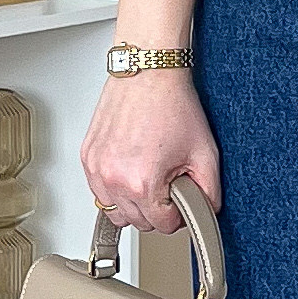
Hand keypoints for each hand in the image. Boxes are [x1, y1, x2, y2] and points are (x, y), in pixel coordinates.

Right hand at [80, 65, 221, 237]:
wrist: (149, 72)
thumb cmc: (173, 104)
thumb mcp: (205, 154)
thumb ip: (210, 192)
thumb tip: (205, 212)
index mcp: (142, 182)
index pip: (162, 226)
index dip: (178, 214)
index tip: (181, 199)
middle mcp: (113, 178)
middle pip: (137, 222)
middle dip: (156, 209)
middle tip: (168, 183)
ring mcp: (96, 168)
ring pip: (114, 211)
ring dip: (132, 203)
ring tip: (148, 178)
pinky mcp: (87, 157)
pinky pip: (99, 190)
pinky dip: (114, 187)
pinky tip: (131, 169)